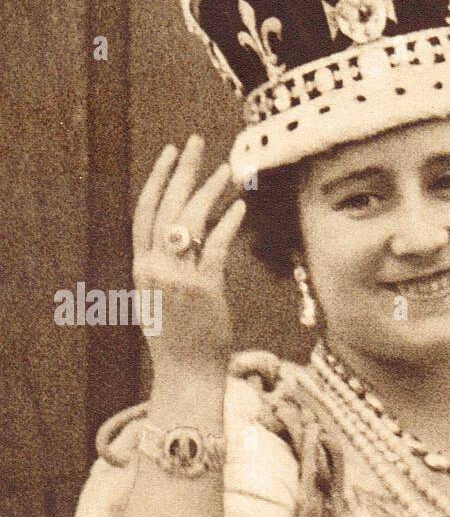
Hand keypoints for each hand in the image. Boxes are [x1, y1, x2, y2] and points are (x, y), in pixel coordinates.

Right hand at [132, 134, 245, 380]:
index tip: (170, 152)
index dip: (158, 179)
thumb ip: (168, 268)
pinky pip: (216, 249)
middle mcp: (154, 268)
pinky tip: (240, 208)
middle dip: (183, 170)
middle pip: (167, 207)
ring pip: (190, 222)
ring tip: (227, 169)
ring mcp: (177, 279)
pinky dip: (227, 225)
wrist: (185, 375)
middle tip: (197, 141)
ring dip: (209, 191)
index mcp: (142, 268)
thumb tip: (185, 238)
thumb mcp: (162, 298)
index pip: (145, 212)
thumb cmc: (180, 339)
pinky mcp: (203, 290)